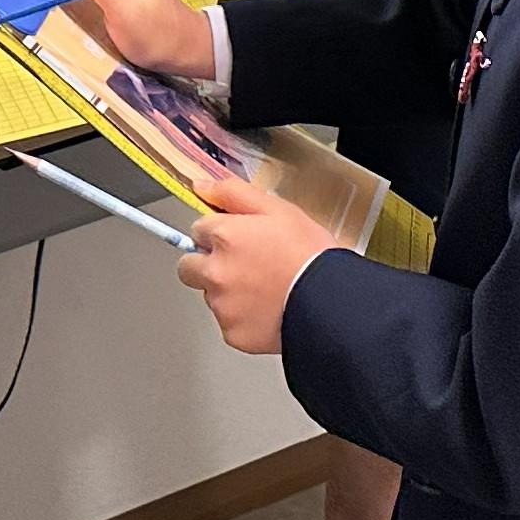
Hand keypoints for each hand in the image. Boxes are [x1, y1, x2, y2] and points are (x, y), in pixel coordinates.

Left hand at [178, 168, 328, 355]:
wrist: (330, 302)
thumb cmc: (311, 255)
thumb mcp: (278, 209)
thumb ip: (233, 193)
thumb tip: (202, 186)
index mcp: (224, 236)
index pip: (197, 230)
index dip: (220, 234)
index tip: (237, 241)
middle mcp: (215, 272)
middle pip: (189, 266)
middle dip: (207, 264)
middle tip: (243, 267)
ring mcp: (222, 305)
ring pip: (210, 296)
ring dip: (228, 292)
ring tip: (265, 289)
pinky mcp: (232, 333)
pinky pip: (228, 323)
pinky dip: (243, 318)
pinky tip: (268, 309)